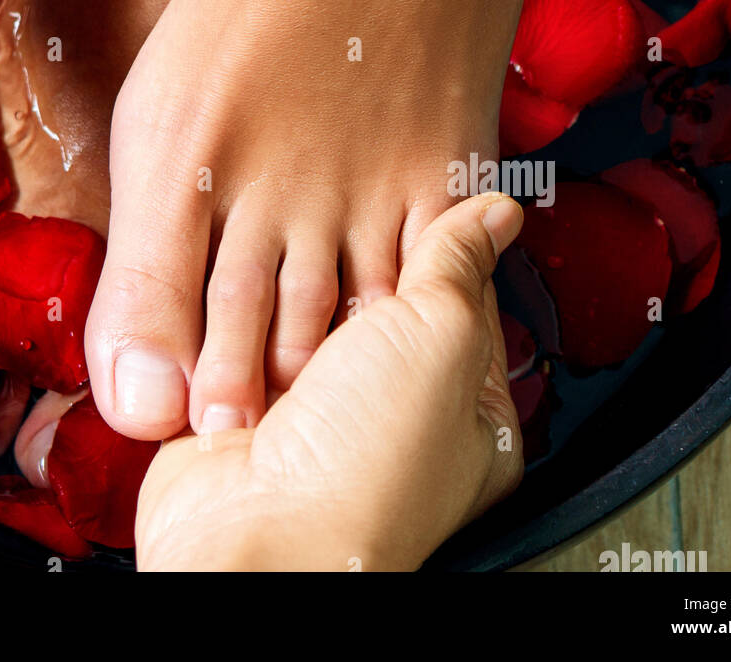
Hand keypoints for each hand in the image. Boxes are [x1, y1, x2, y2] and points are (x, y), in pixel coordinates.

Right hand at [134, 194, 524, 570]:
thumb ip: (457, 265)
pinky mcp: (247, 414)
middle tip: (333, 221)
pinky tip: (235, 289)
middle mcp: (389, 417)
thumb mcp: (438, 336)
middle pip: (374, 302)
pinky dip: (235, 319)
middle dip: (349, 267)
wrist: (256, 535)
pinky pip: (241, 340)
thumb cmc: (365, 469)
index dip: (434, 243)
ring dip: (286, 290)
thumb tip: (494, 212)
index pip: (458, 298)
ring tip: (276, 258)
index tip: (409, 194)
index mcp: (464, 411)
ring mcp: (315, 417)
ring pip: (302, 315)